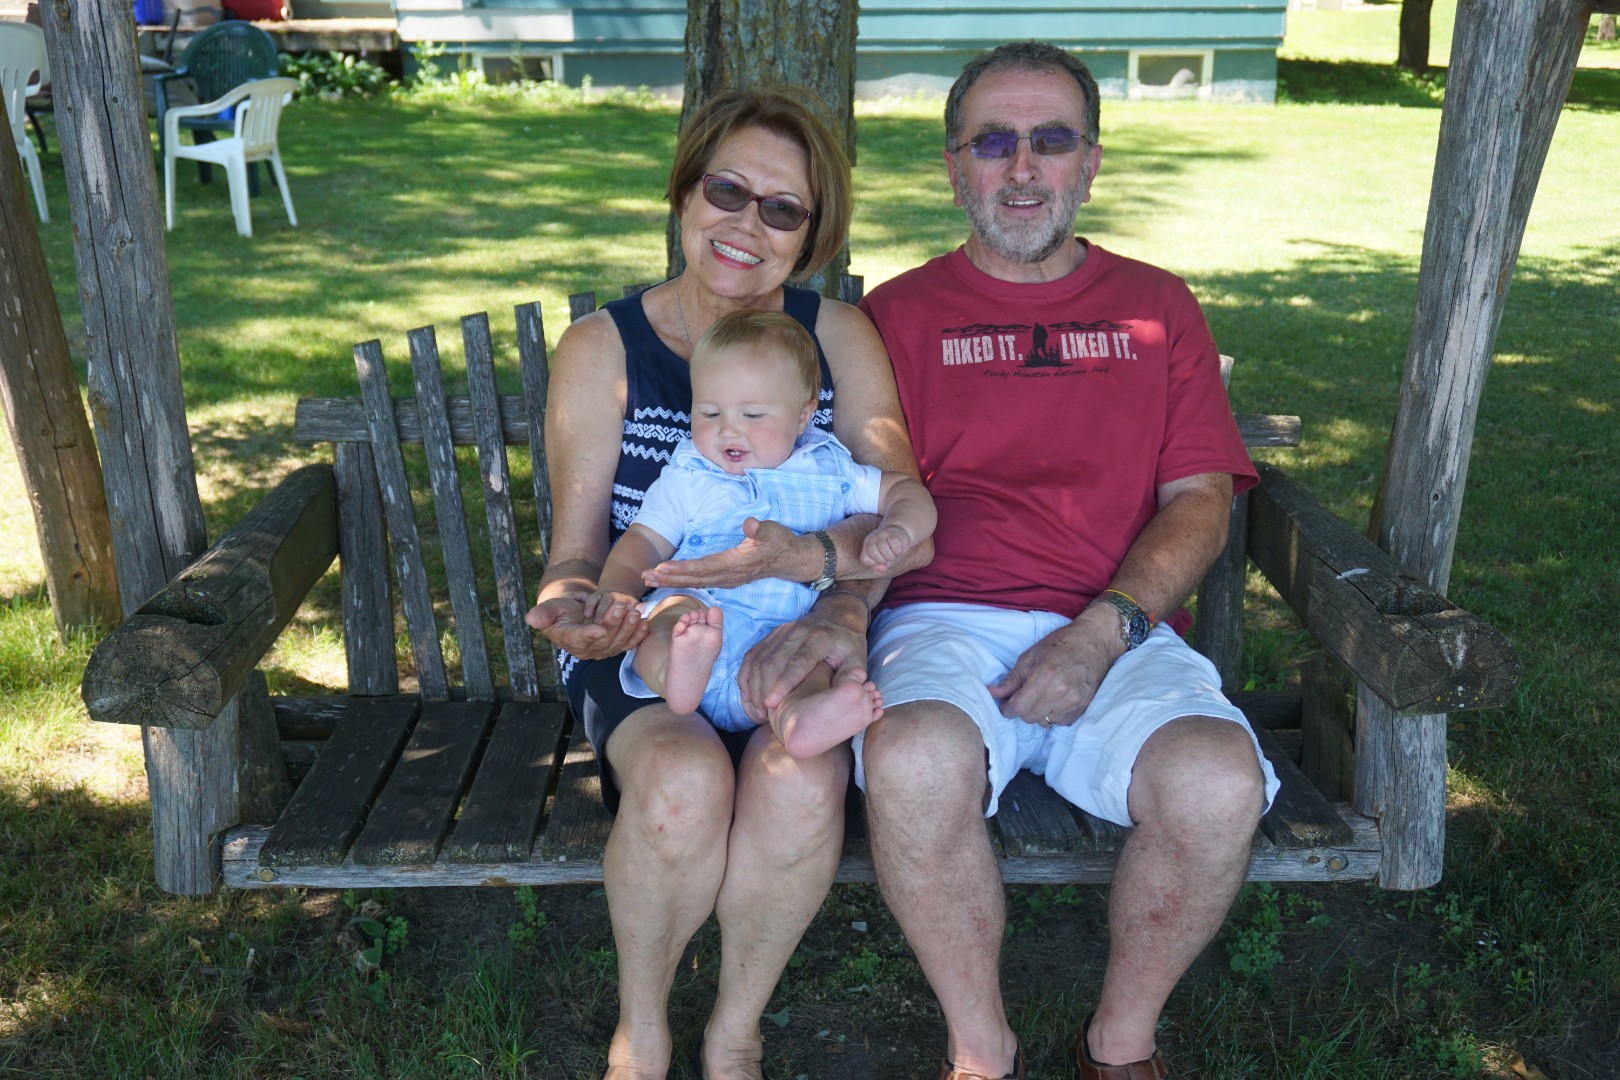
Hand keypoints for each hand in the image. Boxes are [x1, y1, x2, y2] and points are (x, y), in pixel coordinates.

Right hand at [526, 593, 646, 660]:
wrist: (573, 613)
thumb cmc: (559, 610)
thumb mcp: (548, 609)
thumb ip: (542, 614)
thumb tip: (531, 619)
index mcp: (570, 640)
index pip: (580, 639)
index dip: (590, 635)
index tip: (600, 629)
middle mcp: (587, 649)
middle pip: (603, 639)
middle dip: (614, 623)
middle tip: (621, 607)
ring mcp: (603, 648)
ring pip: (618, 641)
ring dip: (628, 628)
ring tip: (635, 612)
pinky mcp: (615, 645)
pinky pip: (628, 642)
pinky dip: (638, 634)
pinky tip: (646, 623)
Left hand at [642, 517, 816, 589]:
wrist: (791, 560)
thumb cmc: (780, 543)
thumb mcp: (773, 531)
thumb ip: (760, 529)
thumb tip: (749, 524)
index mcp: (735, 564)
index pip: (703, 568)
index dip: (682, 568)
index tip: (662, 567)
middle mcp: (727, 576)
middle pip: (693, 579)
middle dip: (668, 578)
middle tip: (645, 576)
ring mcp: (726, 580)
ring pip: (694, 582)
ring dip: (672, 581)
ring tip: (650, 579)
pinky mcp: (726, 579)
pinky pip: (700, 582)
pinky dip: (682, 581)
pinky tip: (670, 580)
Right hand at [737, 596, 870, 723]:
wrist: (836, 616)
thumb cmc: (847, 644)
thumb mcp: (856, 659)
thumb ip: (850, 678)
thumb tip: (843, 696)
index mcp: (820, 638)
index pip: (797, 663)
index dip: (782, 684)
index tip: (771, 705)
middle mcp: (797, 632)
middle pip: (772, 662)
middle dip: (763, 691)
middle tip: (763, 716)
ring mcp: (781, 632)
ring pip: (758, 660)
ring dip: (753, 687)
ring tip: (756, 711)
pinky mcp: (771, 635)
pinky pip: (752, 655)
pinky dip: (747, 676)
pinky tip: (748, 695)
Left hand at [860, 523, 914, 573]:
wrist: (899, 531)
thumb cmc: (889, 548)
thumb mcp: (882, 558)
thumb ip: (880, 567)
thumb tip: (880, 569)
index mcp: (867, 545)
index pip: (865, 559)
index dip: (874, 564)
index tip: (880, 561)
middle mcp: (872, 538)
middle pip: (874, 554)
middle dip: (883, 561)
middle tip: (888, 558)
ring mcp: (882, 534)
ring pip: (885, 551)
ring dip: (892, 557)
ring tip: (894, 554)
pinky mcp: (893, 533)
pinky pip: (895, 547)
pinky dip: (898, 552)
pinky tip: (898, 549)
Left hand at [986, 606, 1125, 726]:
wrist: (1094, 642)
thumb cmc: (1060, 645)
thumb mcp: (1030, 656)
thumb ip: (1011, 679)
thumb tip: (991, 693)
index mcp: (1044, 676)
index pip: (1018, 707)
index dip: (1007, 708)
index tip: (1006, 704)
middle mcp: (1060, 692)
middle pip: (1029, 717)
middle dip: (1022, 709)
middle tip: (1024, 696)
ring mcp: (1074, 702)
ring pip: (1044, 722)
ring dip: (1038, 713)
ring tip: (1042, 696)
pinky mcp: (1083, 708)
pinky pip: (1060, 722)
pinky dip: (1053, 714)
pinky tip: (1056, 699)